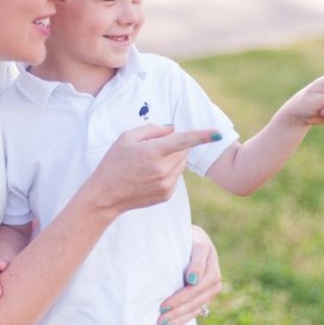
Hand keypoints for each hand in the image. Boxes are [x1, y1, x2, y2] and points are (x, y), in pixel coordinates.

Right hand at [87, 124, 222, 214]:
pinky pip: (176, 176)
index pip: (183, 140)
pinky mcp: (167, 194)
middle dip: (176, 144)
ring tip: (149, 162)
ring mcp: (166, 184)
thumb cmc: (113, 163)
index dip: (202, 135)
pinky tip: (149, 174)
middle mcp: (162, 169)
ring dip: (172, 157)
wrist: (105, 196)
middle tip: (154, 147)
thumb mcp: (126, 138)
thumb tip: (173, 128)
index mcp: (152, 152)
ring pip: (181, 163)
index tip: (218, 133)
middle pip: (184, 150)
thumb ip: (152, 129)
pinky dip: (168, 170)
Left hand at [157, 225, 222, 324]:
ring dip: (180, 318)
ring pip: (196, 308)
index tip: (163, 305)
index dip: (180, 298)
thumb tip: (193, 280)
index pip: (196, 289)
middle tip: (160, 320)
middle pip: (196, 301)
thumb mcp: (195, 244)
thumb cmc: (190, 238)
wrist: (193, 238)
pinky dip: (185, 319)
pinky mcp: (204, 294)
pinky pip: (196, 310)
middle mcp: (214, 281)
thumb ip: (197, 261)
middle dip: (178, 312)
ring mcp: (210, 289)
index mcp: (212, 268)